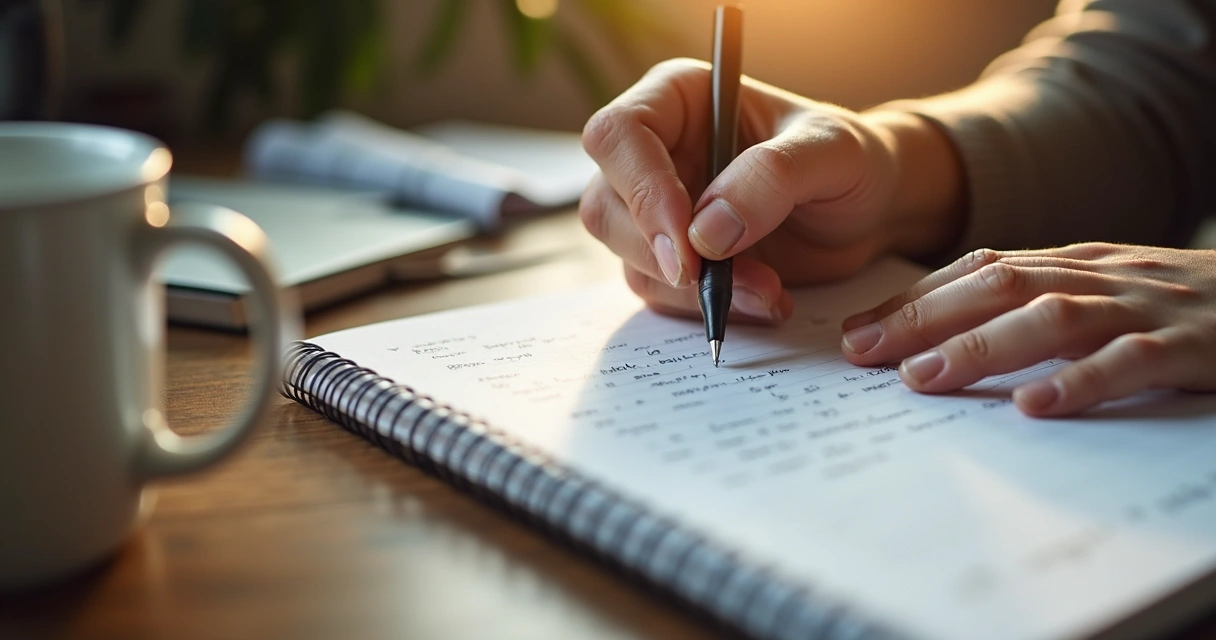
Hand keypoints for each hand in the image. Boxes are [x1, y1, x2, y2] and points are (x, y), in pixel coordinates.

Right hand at [579, 58, 964, 321]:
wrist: (870, 210)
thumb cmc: (851, 160)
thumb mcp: (831, 152)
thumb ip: (772, 178)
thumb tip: (706, 233)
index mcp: (679, 100)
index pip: (619, 135)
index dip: (641, 189)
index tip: (688, 241)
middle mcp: (657, 153)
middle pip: (606, 205)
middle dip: (657, 252)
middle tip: (714, 281)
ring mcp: (659, 210)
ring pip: (627, 257)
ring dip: (689, 290)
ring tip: (767, 291)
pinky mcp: (676, 259)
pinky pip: (661, 293)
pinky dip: (706, 309)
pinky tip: (763, 300)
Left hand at [840, 243, 1215, 415]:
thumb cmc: (1185, 305)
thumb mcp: (1107, 293)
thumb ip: (1041, 305)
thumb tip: (949, 338)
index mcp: (1076, 263)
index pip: (980, 270)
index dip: (915, 299)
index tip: (858, 333)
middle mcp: (1101, 276)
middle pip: (999, 285)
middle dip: (924, 317)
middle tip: (865, 354)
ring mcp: (1146, 308)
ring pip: (1053, 315)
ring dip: (981, 346)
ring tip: (925, 377)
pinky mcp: (1192, 345)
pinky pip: (1130, 361)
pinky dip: (1079, 381)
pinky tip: (1034, 406)